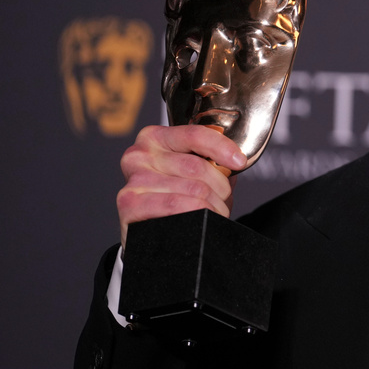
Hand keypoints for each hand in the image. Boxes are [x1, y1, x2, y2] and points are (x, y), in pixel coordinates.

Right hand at [116, 124, 246, 248]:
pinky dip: (197, 215)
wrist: (148, 232)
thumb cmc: (174, 198)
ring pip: (193, 190)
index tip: (239, 162)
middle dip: (220, 188)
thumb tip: (236, 160)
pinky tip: (199, 220)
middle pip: (197, 167)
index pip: (195, 135)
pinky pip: (176, 206)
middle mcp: (139, 155)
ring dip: (213, 207)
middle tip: (222, 201)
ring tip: (213, 214)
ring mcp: (133, 180)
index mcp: (155, 138)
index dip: (222, 148)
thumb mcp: (191, 174)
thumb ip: (210, 162)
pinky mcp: (129, 205)